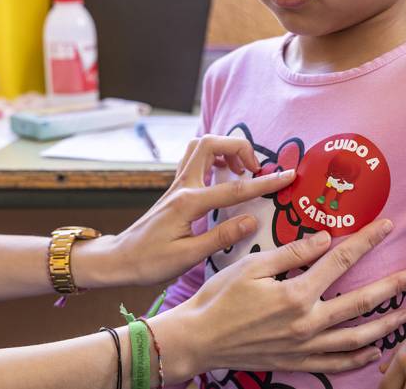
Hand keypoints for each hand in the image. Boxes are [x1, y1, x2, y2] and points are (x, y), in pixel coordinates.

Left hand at [73, 135, 296, 287]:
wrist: (118, 259)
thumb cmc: (149, 262)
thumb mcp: (187, 256)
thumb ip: (221, 236)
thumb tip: (251, 220)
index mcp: (188, 203)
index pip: (234, 188)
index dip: (264, 182)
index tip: (287, 175)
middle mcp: (182, 186)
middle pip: (210, 143)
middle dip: (239, 147)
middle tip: (255, 169)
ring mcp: (176, 184)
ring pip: (200, 146)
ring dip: (225, 149)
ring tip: (242, 170)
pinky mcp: (175, 189)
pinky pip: (195, 160)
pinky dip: (214, 158)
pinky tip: (224, 177)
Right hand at [149, 219, 405, 383]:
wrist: (198, 339)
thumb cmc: (220, 298)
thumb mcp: (251, 266)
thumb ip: (291, 253)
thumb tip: (323, 239)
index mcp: (297, 294)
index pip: (341, 260)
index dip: (367, 241)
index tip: (388, 226)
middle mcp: (308, 323)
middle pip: (362, 301)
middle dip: (394, 285)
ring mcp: (305, 346)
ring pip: (357, 337)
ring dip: (386, 324)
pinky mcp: (297, 362)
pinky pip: (336, 364)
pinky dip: (359, 359)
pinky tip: (374, 352)